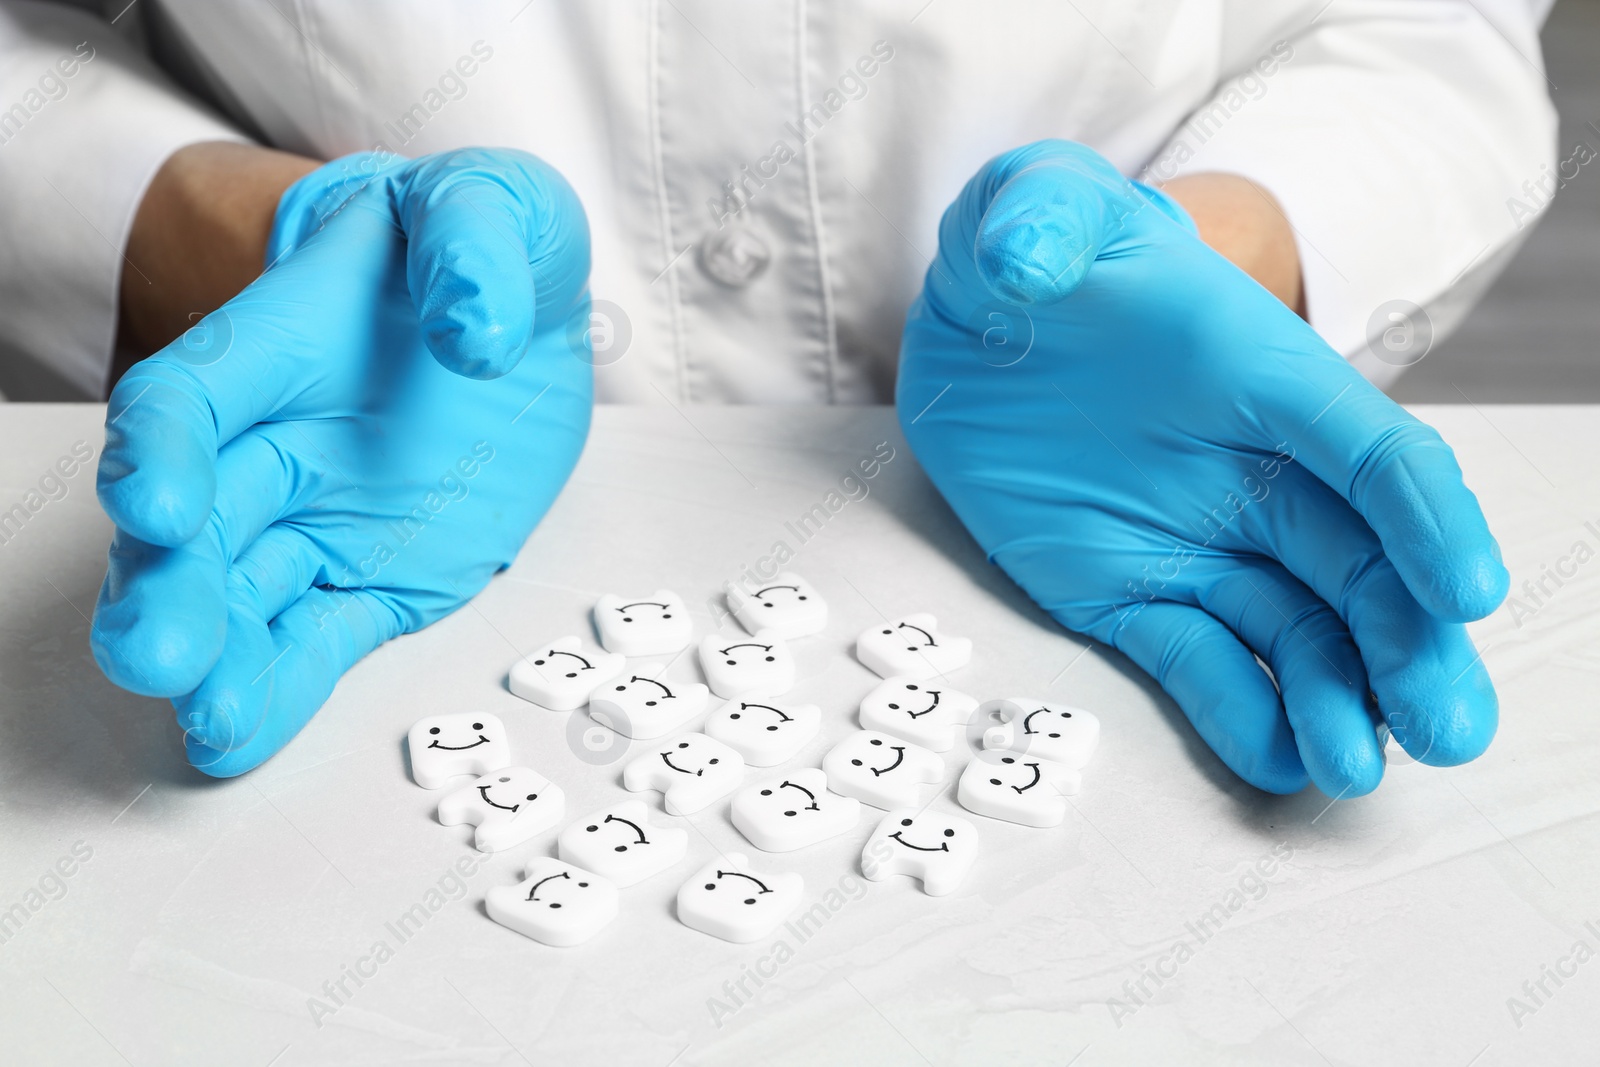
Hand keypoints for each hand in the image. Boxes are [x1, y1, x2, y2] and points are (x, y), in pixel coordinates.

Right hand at [93, 148, 592, 775]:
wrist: (511, 314)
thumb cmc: (480, 250)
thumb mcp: (492, 208)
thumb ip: (474, 244)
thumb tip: (473, 328)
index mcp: (280, 348)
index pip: (191, 399)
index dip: (160, 449)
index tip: (153, 503)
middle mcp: (278, 446)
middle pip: (197, 522)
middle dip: (171, 586)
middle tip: (159, 651)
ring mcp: (319, 522)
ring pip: (241, 597)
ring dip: (218, 658)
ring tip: (208, 714)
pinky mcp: (372, 579)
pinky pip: (314, 640)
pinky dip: (279, 687)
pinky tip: (238, 733)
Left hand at [898, 140, 1505, 797]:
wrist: (987, 324)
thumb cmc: (1041, 255)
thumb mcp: (1036, 205)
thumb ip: (1040, 219)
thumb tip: (1030, 262)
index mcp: (1258, 374)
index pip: (1367, 450)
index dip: (1426, 520)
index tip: (1466, 590)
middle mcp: (1249, 470)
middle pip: (1359, 563)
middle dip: (1409, 643)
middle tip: (1446, 727)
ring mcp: (1194, 540)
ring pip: (1295, 630)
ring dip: (1338, 698)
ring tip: (1358, 768)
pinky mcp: (1125, 590)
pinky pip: (1194, 660)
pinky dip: (1238, 710)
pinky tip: (1279, 761)